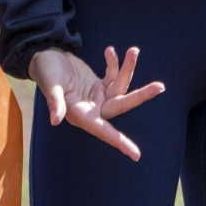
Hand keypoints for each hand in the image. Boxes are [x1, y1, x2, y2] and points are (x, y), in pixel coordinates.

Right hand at [29, 45, 165, 160]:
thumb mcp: (50, 84)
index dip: (118, 142)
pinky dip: (115, 64)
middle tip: (160, 87)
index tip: (135, 155)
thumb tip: (55, 120)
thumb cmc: (45, 71)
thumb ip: (55, 102)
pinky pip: (114, 76)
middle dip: (141, 96)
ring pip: (121, 87)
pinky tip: (109, 51)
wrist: (45, 56)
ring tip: (134, 50)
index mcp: (80, 114)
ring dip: (128, 68)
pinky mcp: (99, 84)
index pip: (103, 131)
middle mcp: (91, 108)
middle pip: (121, 105)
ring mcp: (97, 96)